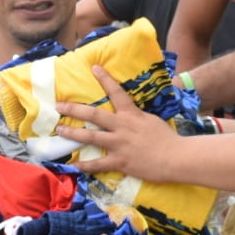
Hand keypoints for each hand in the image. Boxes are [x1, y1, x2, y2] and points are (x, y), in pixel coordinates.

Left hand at [54, 65, 185, 181]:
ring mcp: (119, 144)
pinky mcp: (120, 161)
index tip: (94, 68)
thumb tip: (130, 113)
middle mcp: (122, 126)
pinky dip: (86, 165)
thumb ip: (138, 116)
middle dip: (74, 109)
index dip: (105, 79)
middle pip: (94, 114)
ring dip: (73, 133)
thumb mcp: (152, 120)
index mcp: (131, 114)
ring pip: (91, 137)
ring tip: (60, 131)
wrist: (176, 157)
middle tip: (59, 106)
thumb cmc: (167, 138)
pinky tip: (75, 165)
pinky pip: (99, 164)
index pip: (116, 92)